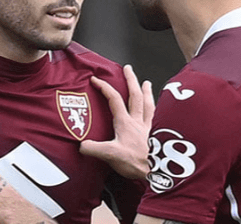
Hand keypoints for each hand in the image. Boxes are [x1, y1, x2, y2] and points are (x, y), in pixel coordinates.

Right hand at [79, 64, 153, 179]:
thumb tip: (81, 144)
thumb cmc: (137, 162)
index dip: (104, 87)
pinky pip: (158, 117)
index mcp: (125, 123)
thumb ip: (94, 148)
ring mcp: (150, 127)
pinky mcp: (158, 136)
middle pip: (135, 95)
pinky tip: (159, 110)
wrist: (159, 172)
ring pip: (149, 104)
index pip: (114, 99)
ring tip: (146, 83)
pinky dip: (158, 110)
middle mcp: (138, 122)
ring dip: (146, 92)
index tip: (96, 79)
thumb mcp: (110, 155)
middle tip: (128, 68)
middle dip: (131, 80)